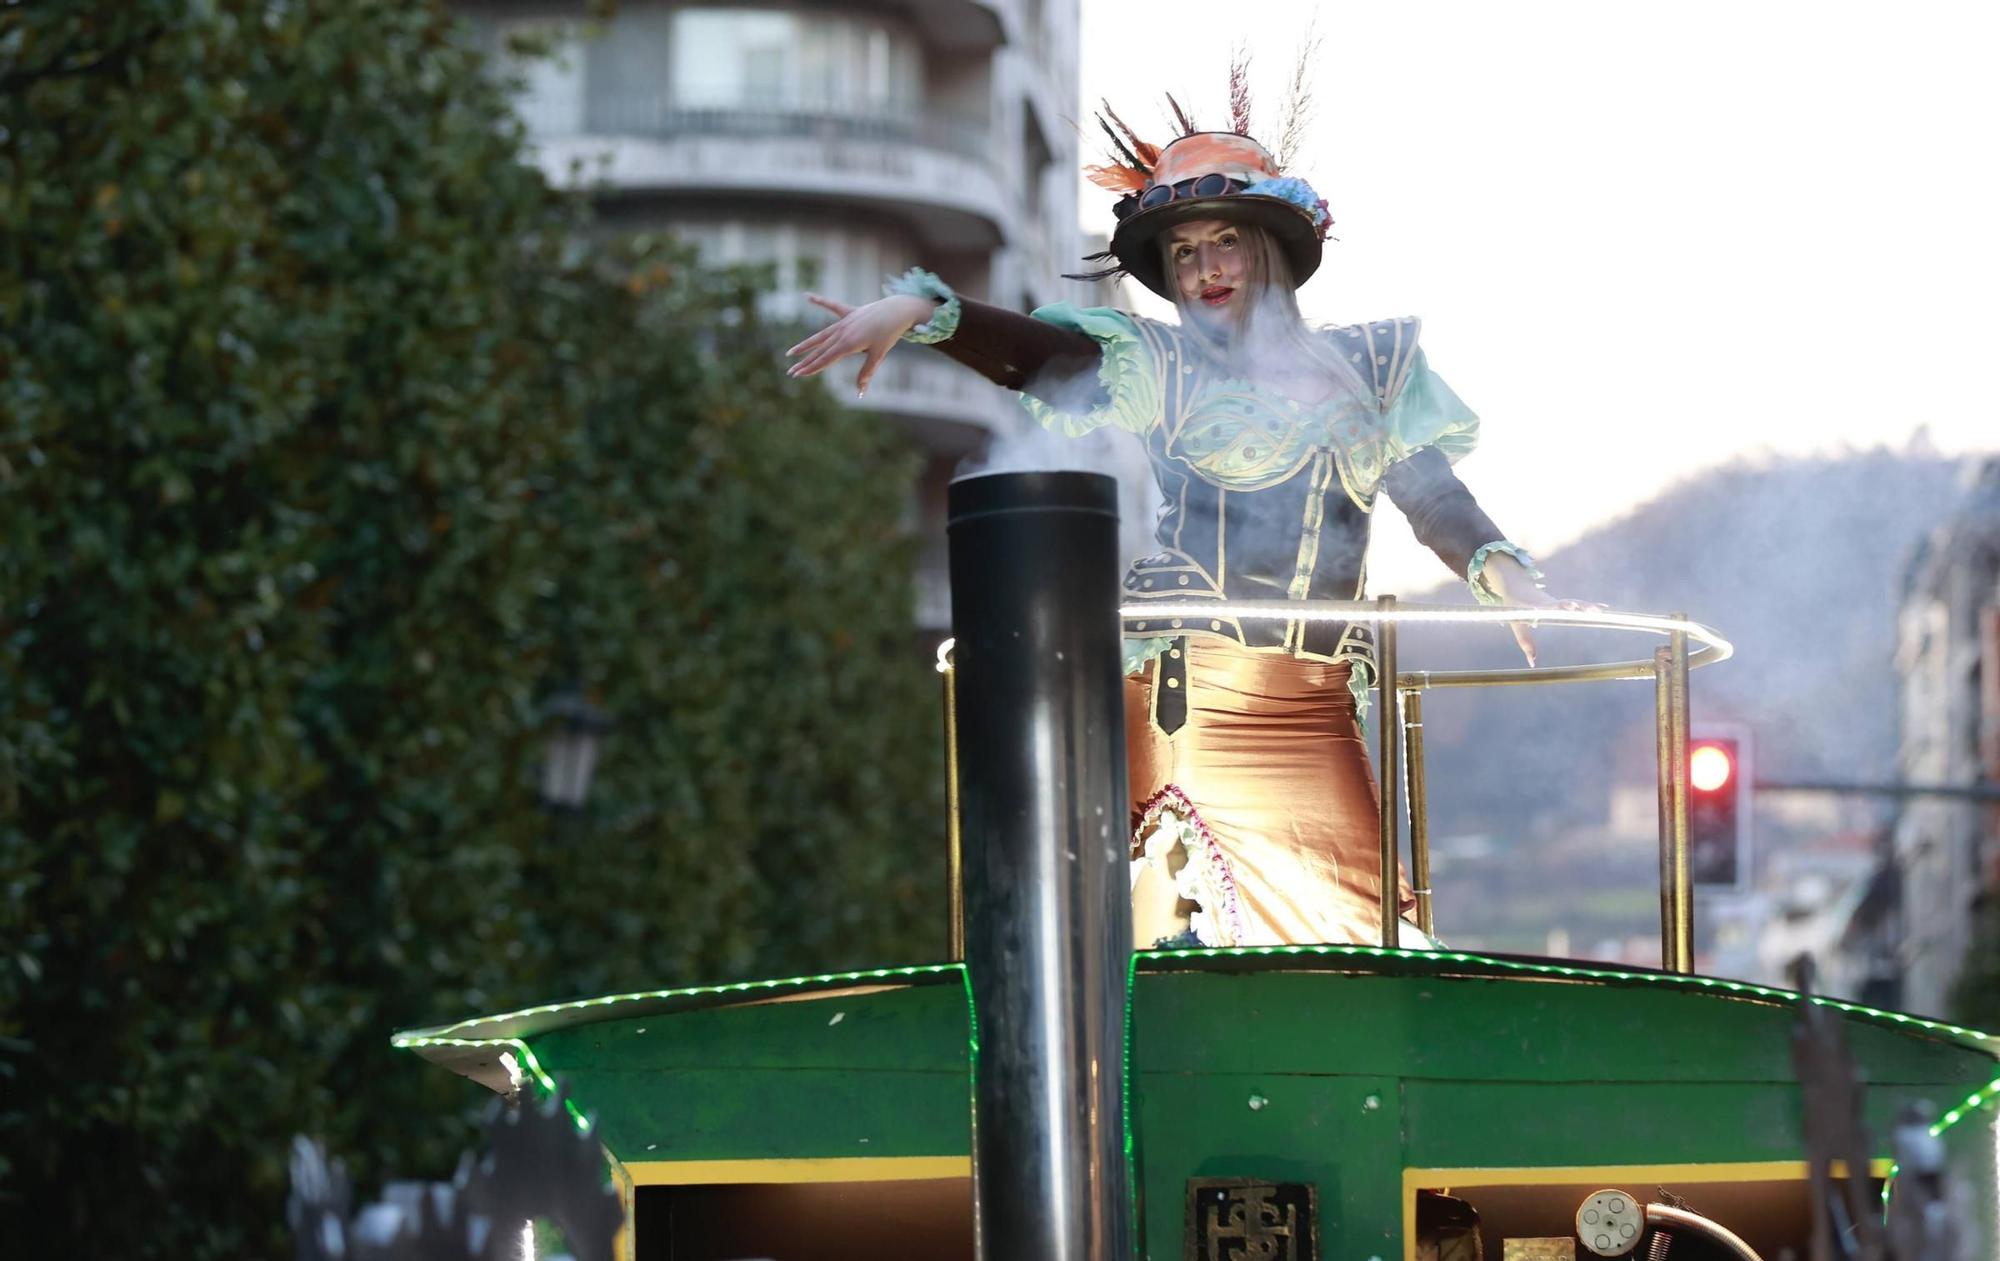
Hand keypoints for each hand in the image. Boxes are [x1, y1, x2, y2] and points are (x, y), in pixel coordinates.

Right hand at [784, 293, 934, 396]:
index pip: (825, 359)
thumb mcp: (878, 355)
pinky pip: (831, 306)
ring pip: (820, 335)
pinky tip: (806, 296)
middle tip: (791, 372)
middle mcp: (842, 332)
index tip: (798, 375)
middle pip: (819, 350)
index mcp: (848, 344)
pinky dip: (819, 301)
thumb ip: (866, 372)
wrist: (898, 311)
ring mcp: (844, 321)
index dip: (811, 368)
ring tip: (792, 352)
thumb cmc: (889, 334)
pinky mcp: (849, 312)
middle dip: (804, 362)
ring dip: (806, 344)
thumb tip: (860, 392)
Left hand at [1484, 555, 1601, 667]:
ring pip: (1575, 603)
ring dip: (1586, 606)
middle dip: (1575, 606)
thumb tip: (1532, 663)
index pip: (1549, 607)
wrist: (1517, 587)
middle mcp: (1550, 603)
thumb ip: (1526, 643)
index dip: (1558, 607)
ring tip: (1600, 611)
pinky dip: (1590, 606)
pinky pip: (1578, 604)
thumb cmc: (1514, 607)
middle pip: (1564, 604)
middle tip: (1585, 609)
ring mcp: (1558, 601)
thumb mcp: (1517, 626)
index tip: (1568, 607)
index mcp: (1538, 606)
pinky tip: (1604, 608)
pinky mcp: (1563, 602)